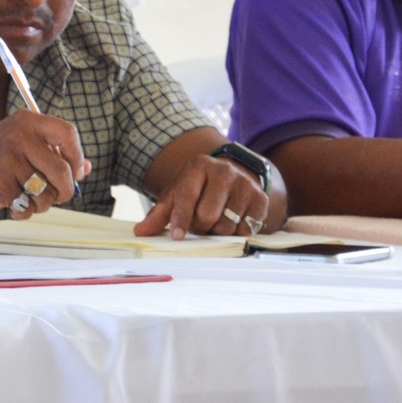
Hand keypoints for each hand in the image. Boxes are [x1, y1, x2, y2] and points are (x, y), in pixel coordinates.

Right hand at [0, 110, 90, 215]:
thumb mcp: (21, 144)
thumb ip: (52, 152)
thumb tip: (85, 168)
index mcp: (27, 122)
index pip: (68, 133)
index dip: (77, 156)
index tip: (75, 171)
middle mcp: (19, 137)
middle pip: (63, 171)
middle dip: (65, 190)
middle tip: (57, 195)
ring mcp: (9, 161)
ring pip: (47, 194)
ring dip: (41, 203)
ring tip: (25, 195)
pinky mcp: (2, 185)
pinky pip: (28, 207)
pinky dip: (24, 211)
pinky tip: (11, 202)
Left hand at [135, 153, 269, 239]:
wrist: (230, 176)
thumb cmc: (199, 188)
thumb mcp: (177, 194)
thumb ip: (160, 214)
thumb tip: (140, 232)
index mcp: (199, 166)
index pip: (187, 195)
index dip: (181, 218)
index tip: (178, 236)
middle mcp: (224, 171)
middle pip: (208, 214)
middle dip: (200, 227)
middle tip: (199, 224)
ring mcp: (245, 183)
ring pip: (228, 225)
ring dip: (217, 232)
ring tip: (215, 222)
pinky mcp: (261, 198)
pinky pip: (247, 228)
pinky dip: (237, 233)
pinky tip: (232, 223)